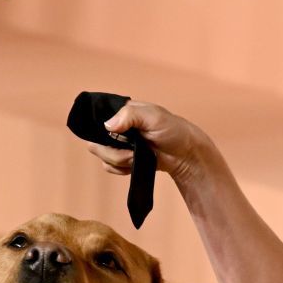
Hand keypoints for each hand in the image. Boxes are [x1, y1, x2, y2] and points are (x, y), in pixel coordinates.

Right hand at [89, 101, 216, 186]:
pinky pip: (110, 168)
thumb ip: (130, 115)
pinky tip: (135, 164)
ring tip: (137, 155)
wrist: (185, 155)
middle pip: (96, 142)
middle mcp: (117, 129)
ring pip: (104, 157)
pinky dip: (122, 169)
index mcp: (122, 113)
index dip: (101, 130)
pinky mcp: (123, 160)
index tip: (116, 136)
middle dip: (113, 151)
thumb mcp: (153, 116)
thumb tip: (107, 125)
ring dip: (121, 160)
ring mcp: (119, 145)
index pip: (97, 118)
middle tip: (132, 148)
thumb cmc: (173, 130)